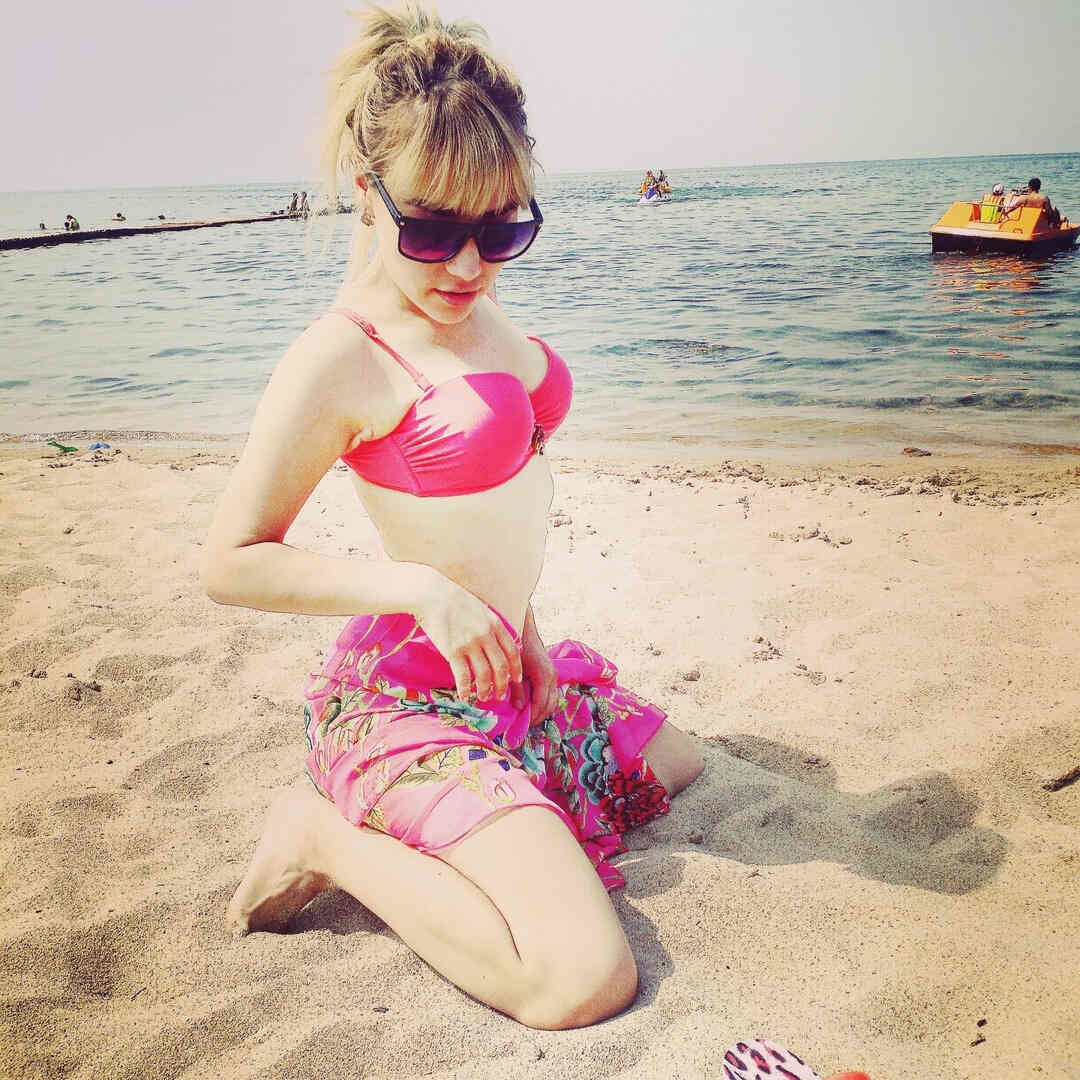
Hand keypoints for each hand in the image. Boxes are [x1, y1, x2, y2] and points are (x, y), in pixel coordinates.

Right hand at [414, 571, 522, 702]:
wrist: (431, 593)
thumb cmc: (454, 599)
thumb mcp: (481, 608)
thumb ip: (491, 624)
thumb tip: (499, 641)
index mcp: (495, 624)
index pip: (512, 652)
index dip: (516, 669)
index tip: (515, 680)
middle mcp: (486, 636)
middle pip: (501, 667)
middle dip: (502, 685)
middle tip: (500, 696)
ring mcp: (470, 644)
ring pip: (484, 675)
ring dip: (485, 690)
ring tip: (483, 697)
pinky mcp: (453, 651)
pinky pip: (463, 676)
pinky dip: (466, 689)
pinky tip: (465, 696)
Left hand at [520, 608, 557, 722]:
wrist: (525, 630)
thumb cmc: (517, 647)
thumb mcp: (514, 669)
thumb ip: (517, 689)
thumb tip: (519, 708)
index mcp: (544, 676)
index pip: (541, 704)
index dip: (531, 717)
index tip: (519, 727)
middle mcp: (553, 677)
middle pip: (549, 706)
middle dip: (537, 717)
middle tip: (522, 726)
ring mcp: (554, 676)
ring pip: (552, 702)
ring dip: (541, 712)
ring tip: (526, 718)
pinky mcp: (551, 674)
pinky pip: (551, 695)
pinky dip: (543, 704)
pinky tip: (530, 706)